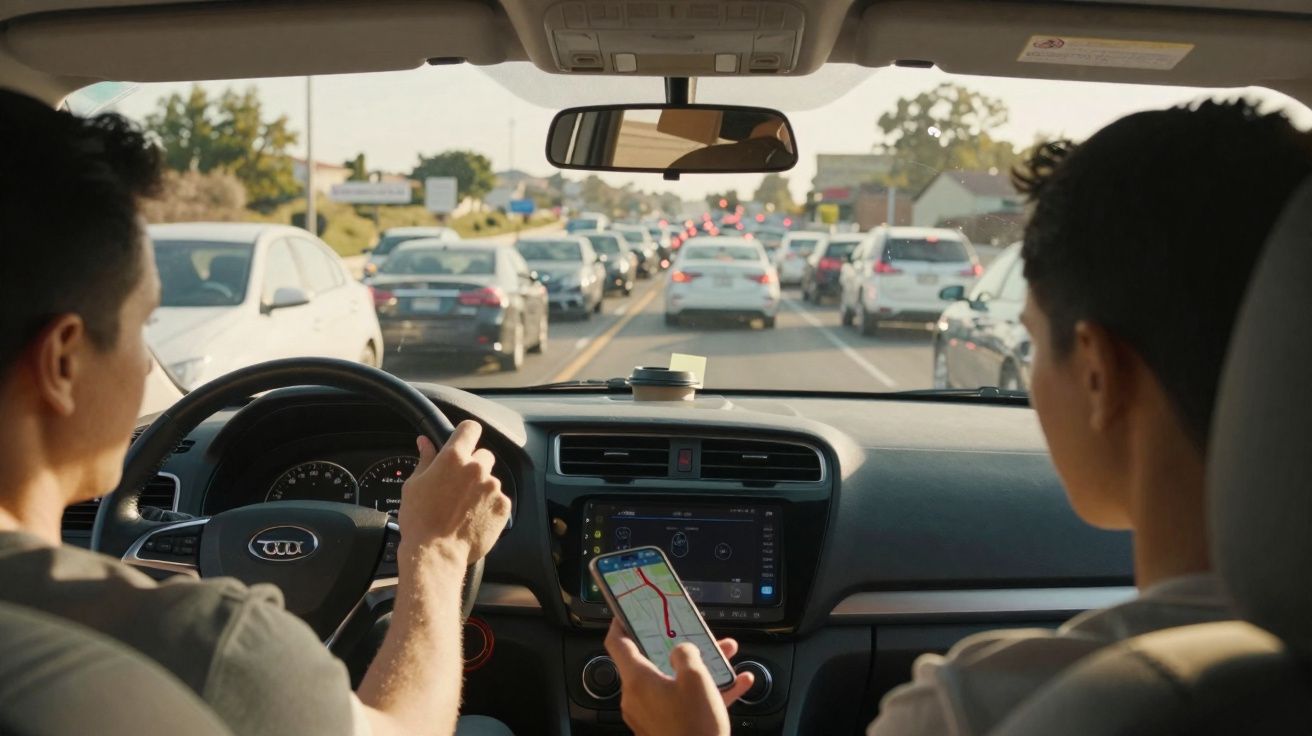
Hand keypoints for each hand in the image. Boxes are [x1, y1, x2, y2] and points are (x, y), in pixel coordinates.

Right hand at [397, 420, 509, 564]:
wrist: (436, 554)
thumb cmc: (420, 521)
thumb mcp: (414, 485)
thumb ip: (425, 459)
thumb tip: (425, 442)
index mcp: (453, 458)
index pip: (470, 428)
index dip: (466, 434)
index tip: (464, 442)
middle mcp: (477, 469)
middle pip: (484, 455)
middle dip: (474, 466)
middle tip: (458, 485)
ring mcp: (493, 488)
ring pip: (491, 479)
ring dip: (481, 488)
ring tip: (463, 508)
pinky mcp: (503, 506)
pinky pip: (498, 499)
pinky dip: (489, 506)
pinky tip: (473, 518)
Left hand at [604, 618, 754, 735]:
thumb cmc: (694, 728)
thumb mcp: (696, 678)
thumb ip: (686, 654)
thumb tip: (682, 650)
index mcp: (638, 680)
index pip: (617, 643)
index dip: (621, 624)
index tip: (627, 612)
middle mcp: (637, 698)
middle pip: (652, 661)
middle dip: (677, 645)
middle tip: (689, 633)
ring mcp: (650, 715)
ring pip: (673, 681)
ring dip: (698, 667)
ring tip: (724, 656)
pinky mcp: (665, 729)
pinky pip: (684, 702)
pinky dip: (705, 691)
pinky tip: (735, 684)